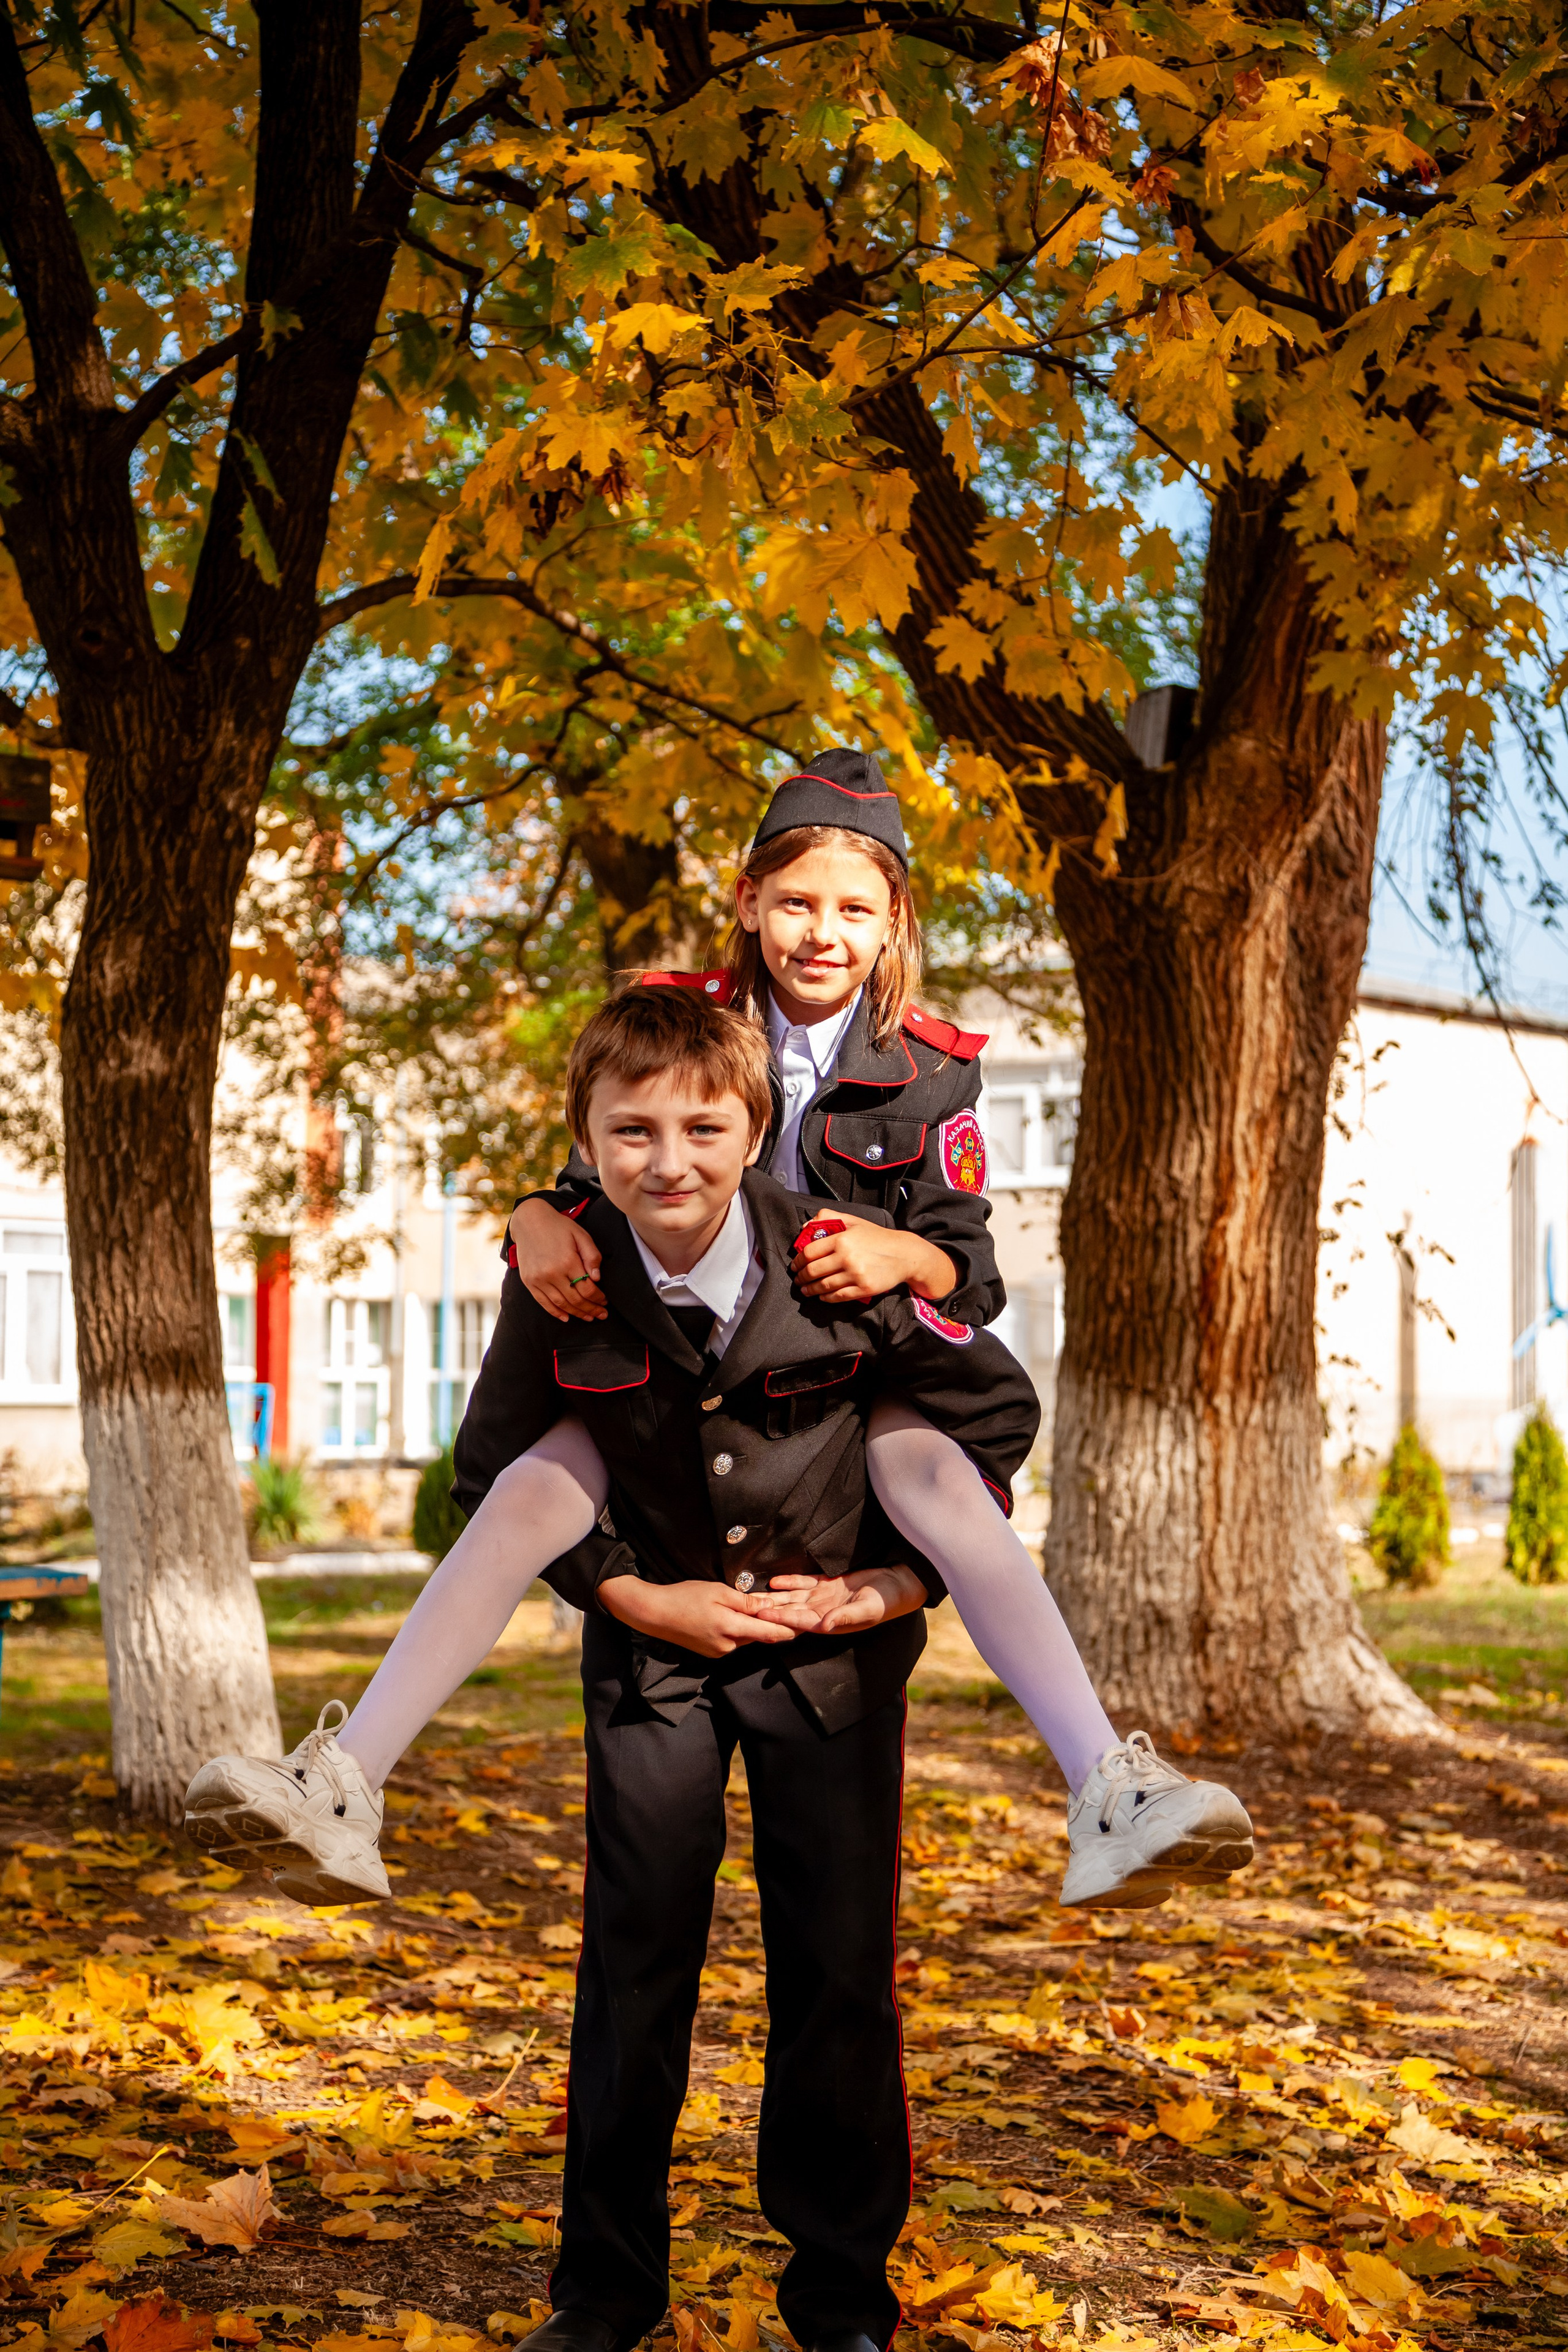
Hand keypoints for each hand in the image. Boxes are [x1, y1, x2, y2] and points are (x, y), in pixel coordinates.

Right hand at [509, 1197, 606, 1321]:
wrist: (529, 1221)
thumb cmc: (559, 1227)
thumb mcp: (581, 1235)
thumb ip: (592, 1256)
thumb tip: (597, 1279)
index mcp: (567, 1261)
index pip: (587, 1289)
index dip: (598, 1298)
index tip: (605, 1301)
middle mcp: (551, 1273)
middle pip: (575, 1300)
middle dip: (591, 1309)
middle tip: (601, 1315)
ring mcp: (538, 1279)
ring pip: (561, 1304)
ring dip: (576, 1314)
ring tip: (588, 1317)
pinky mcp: (529, 1281)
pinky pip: (543, 1302)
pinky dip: (555, 1312)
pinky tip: (566, 1317)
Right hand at [599, 1575, 811, 1658]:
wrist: (654, 1614)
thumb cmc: (685, 1596)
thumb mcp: (718, 1591)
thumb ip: (747, 1602)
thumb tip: (770, 1606)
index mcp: (732, 1629)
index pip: (772, 1633)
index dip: (793, 1628)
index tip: (811, 1623)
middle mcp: (729, 1646)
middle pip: (761, 1636)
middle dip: (776, 1624)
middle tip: (795, 1610)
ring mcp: (719, 1652)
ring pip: (748, 1638)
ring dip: (758, 1626)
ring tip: (768, 1610)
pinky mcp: (711, 1652)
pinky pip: (734, 1640)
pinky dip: (741, 1629)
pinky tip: (740, 1616)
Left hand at [760, 1565, 928, 1634]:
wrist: (898, 1584)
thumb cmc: (886, 1600)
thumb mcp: (867, 1609)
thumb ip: (844, 1617)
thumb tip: (824, 1626)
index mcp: (830, 1621)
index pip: (799, 1621)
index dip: (780, 1618)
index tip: (762, 1615)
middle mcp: (822, 1612)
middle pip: (790, 1610)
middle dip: (770, 1608)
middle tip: (746, 1606)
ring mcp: (824, 1597)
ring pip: (793, 1597)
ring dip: (774, 1596)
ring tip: (753, 1594)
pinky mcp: (828, 1584)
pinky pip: (805, 1583)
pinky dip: (790, 1582)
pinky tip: (775, 1581)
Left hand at [792, 1216, 957, 1304]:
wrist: (904, 1254)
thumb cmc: (877, 1237)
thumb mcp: (854, 1221)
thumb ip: (829, 1218)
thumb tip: (806, 1225)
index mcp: (841, 1239)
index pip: (810, 1252)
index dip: (798, 1261)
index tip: (795, 1265)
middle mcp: (846, 1257)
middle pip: (813, 1270)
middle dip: (801, 1277)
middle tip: (797, 1280)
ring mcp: (855, 1274)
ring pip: (823, 1285)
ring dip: (810, 1289)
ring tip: (805, 1290)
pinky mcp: (863, 1288)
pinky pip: (838, 1296)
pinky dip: (826, 1298)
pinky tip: (821, 1296)